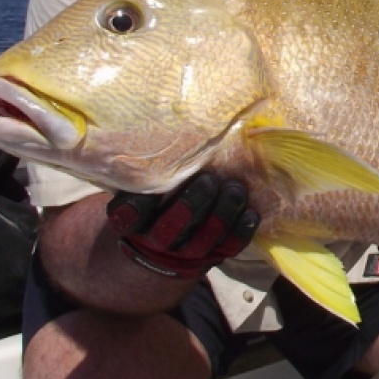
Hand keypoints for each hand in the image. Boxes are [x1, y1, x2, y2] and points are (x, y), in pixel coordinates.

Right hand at [105, 172, 257, 279]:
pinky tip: (250, 212)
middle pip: (170, 229)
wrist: (166, 246)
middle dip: (191, 204)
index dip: (140, 202)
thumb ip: (149, 170)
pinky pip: (229, 247)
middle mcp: (158, 240)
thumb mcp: (143, 188)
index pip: (128, 216)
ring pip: (203, 239)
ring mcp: (187, 252)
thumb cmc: (156, 200)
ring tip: (235, 189)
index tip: (156, 179)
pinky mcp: (215, 255)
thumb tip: (160, 124)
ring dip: (222, 214)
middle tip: (208, 179)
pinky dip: (241, 230)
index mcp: (132, 223)